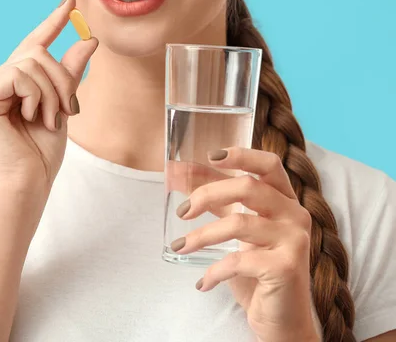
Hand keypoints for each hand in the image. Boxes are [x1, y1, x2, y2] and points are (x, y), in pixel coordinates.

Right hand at [0, 0, 97, 197]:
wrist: (27, 184)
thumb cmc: (41, 153)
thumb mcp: (62, 107)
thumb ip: (70, 75)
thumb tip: (88, 40)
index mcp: (10, 85)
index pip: (32, 46)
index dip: (52, 23)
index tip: (71, 3)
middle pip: (35, 52)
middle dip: (61, 80)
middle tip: (68, 111)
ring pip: (30, 63)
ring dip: (51, 93)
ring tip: (49, 120)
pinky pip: (19, 75)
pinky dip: (35, 96)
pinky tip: (31, 117)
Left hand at [171, 148, 320, 341]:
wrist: (282, 321)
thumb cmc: (257, 272)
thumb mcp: (237, 231)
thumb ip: (217, 202)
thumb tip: (181, 173)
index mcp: (286, 201)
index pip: (270, 164)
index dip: (242, 155)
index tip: (210, 155)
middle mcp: (296, 215)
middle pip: (248, 187)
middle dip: (207, 194)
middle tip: (181, 211)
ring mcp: (295, 240)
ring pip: (238, 223)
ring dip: (201, 236)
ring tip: (179, 247)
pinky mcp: (286, 267)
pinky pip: (237, 260)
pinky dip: (213, 271)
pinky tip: (203, 283)